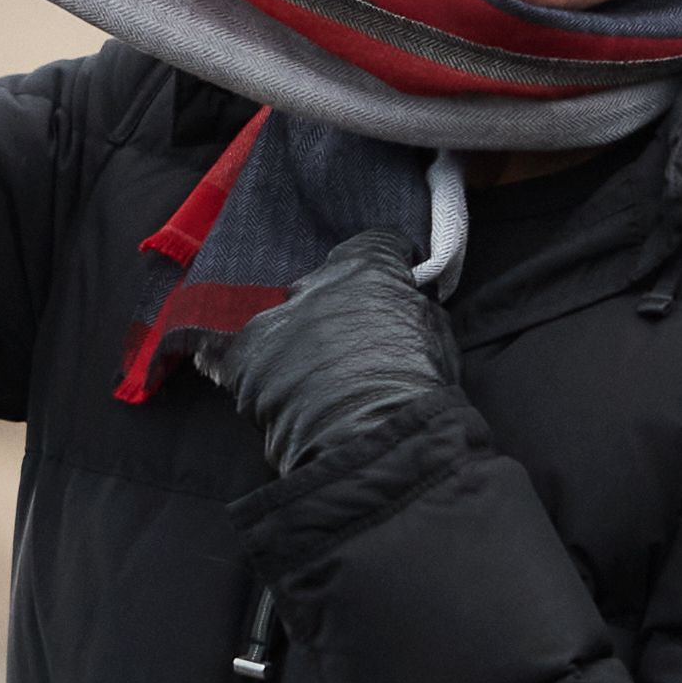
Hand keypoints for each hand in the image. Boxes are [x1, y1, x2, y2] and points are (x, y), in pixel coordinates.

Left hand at [207, 231, 461, 474]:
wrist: (369, 439)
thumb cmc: (415, 388)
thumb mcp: (437, 332)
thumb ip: (413, 305)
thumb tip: (405, 301)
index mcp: (366, 268)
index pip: (376, 243)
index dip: (389, 261)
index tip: (395, 277)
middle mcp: (313, 284)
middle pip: (322, 283)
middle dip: (335, 305)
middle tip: (351, 341)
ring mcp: (273, 321)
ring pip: (281, 320)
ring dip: (295, 340)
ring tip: (314, 377)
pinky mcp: (244, 362)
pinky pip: (247, 358)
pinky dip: (262, 372)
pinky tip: (280, 394)